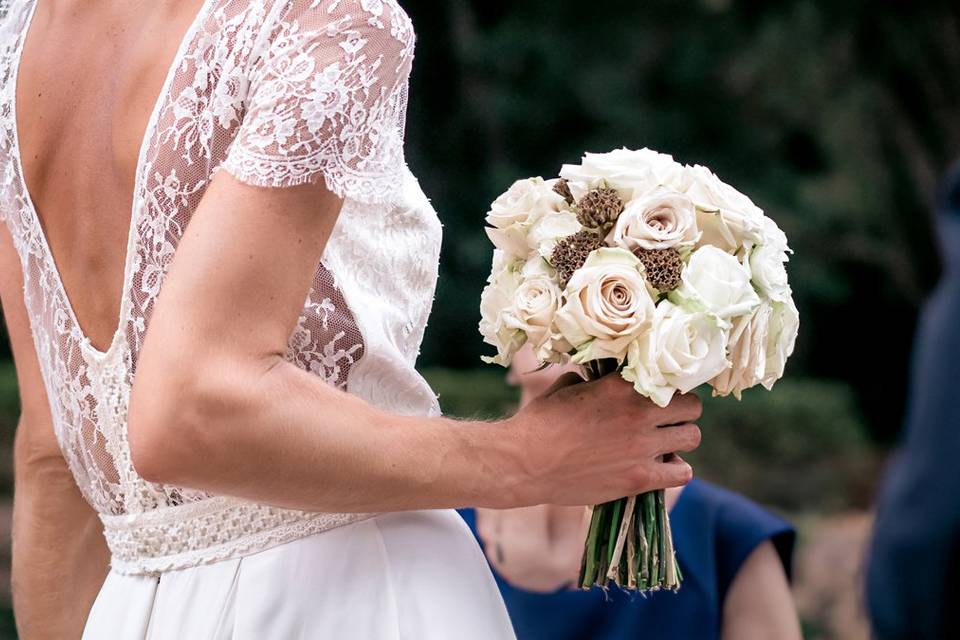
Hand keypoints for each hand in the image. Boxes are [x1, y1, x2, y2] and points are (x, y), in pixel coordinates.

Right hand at [505, 372, 701, 505]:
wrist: (524, 462)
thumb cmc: (539, 422)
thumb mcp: (566, 387)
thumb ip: (592, 380)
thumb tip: (599, 376)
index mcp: (621, 385)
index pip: (670, 378)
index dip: (668, 387)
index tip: (662, 395)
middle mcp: (638, 413)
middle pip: (692, 406)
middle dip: (681, 412)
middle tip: (666, 420)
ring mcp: (642, 447)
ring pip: (693, 437)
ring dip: (680, 439)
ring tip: (663, 445)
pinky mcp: (639, 478)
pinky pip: (683, 473)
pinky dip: (676, 470)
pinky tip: (660, 468)